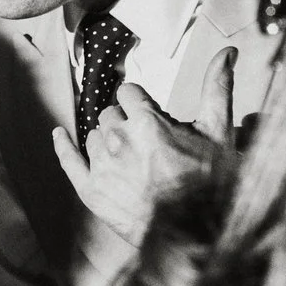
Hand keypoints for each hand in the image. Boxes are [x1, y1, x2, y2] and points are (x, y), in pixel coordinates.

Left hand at [50, 48, 238, 244]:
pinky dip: (62, 145)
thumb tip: (226, 51)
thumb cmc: (213, 183)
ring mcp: (102, 166)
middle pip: (110, 114)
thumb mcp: (219, 132)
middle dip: (126, 121)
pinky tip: (59, 133)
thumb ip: (217, 88)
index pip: (130, 94)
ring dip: (107, 139)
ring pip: (94, 136)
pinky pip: (68, 161)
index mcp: (146, 123)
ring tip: (127, 153)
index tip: (149, 112)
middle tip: (145, 139)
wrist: (199, 234)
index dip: (142, 103)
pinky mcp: (91, 191)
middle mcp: (118, 140)